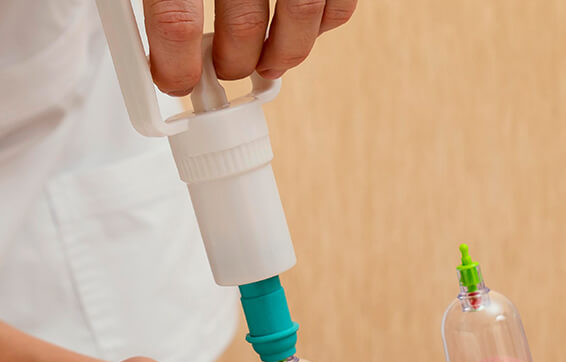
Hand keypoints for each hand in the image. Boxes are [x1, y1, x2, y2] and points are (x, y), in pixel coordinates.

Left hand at [143, 0, 357, 94]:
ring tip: (268, 60)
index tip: (174, 81)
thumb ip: (164, 3)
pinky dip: (322, 25)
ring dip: (282, 53)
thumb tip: (158, 53)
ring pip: (299, 17)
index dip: (174, 64)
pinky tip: (301, 26)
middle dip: (231, 62)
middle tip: (224, 69)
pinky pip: (339, 6)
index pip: (176, 18)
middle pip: (241, 25)